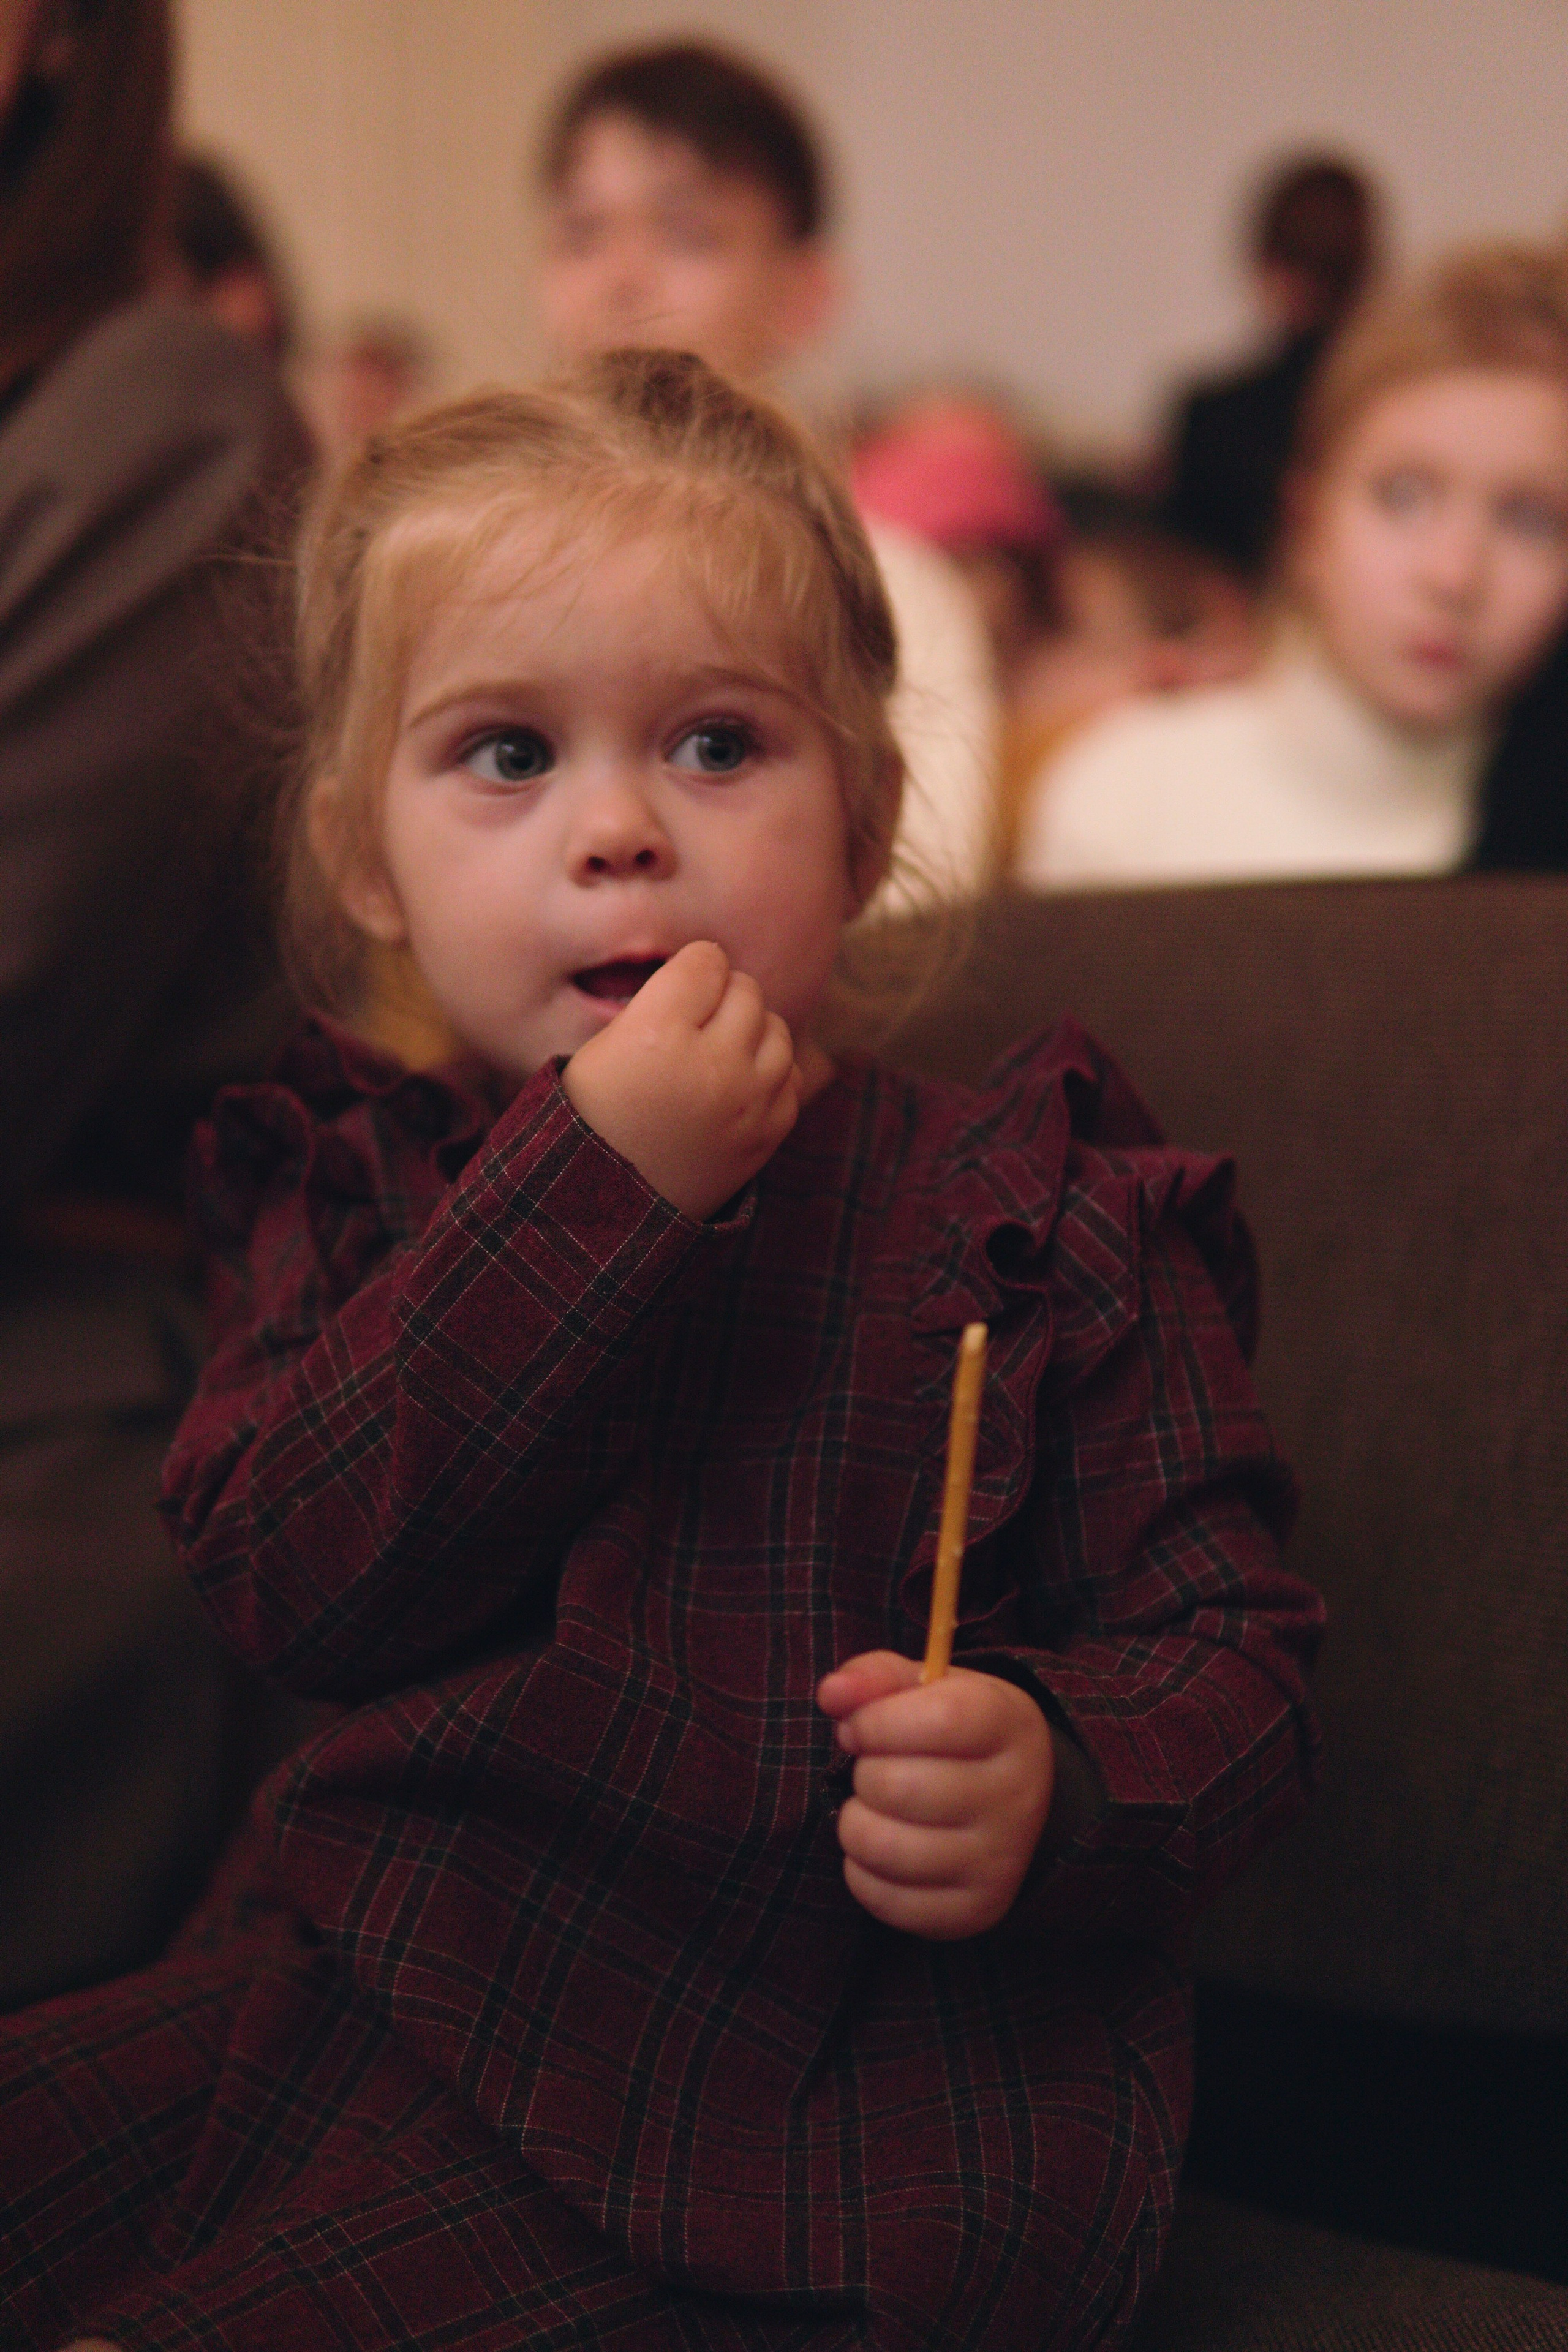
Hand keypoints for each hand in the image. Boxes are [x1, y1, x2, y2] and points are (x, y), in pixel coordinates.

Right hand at [562, 940, 799, 1219]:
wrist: (610, 1205)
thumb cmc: (597, 1116)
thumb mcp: (602, 1047)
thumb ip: (662, 1002)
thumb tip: (713, 971)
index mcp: (657, 1033)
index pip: (706, 960)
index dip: (691, 971)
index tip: (678, 990)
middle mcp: (711, 1063)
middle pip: (746, 989)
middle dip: (722, 998)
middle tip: (694, 1024)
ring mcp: (749, 1101)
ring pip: (777, 1028)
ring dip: (750, 1033)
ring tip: (716, 1053)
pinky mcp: (770, 1132)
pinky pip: (790, 1074)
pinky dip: (767, 1074)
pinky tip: (734, 1087)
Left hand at [816, 1651, 1055, 1938]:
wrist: (1010, 1796)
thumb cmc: (953, 1732)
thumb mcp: (925, 1689)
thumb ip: (875, 1678)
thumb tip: (833, 1694)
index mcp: (1008, 1724)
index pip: (938, 1720)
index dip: (875, 1721)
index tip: (857, 1725)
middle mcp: (1016, 1795)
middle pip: (899, 1787)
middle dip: (864, 1773)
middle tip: (874, 1768)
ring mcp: (1000, 1861)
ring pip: (884, 1847)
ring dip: (856, 1822)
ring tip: (873, 1807)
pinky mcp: (975, 1910)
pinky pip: (885, 1899)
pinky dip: (862, 1871)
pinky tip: (884, 1844)